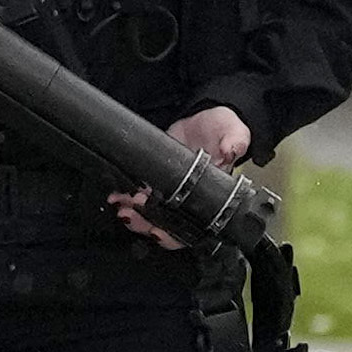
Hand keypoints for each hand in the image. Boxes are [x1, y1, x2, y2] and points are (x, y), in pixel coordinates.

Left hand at [109, 106, 256, 245]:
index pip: (196, 226)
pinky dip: (126, 199)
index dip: (176, 234)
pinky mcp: (157, 181)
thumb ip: (235, 140)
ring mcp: (172, 192)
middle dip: (147, 224)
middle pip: (169, 226)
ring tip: (120, 205)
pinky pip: (140, 197)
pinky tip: (116, 196)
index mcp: (213, 194)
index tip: (158, 231)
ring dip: (134, 215)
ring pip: (152, 215)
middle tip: (131, 214)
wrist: (203, 117)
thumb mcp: (233, 130)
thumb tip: (232, 149)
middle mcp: (190, 199)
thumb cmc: (222, 128)